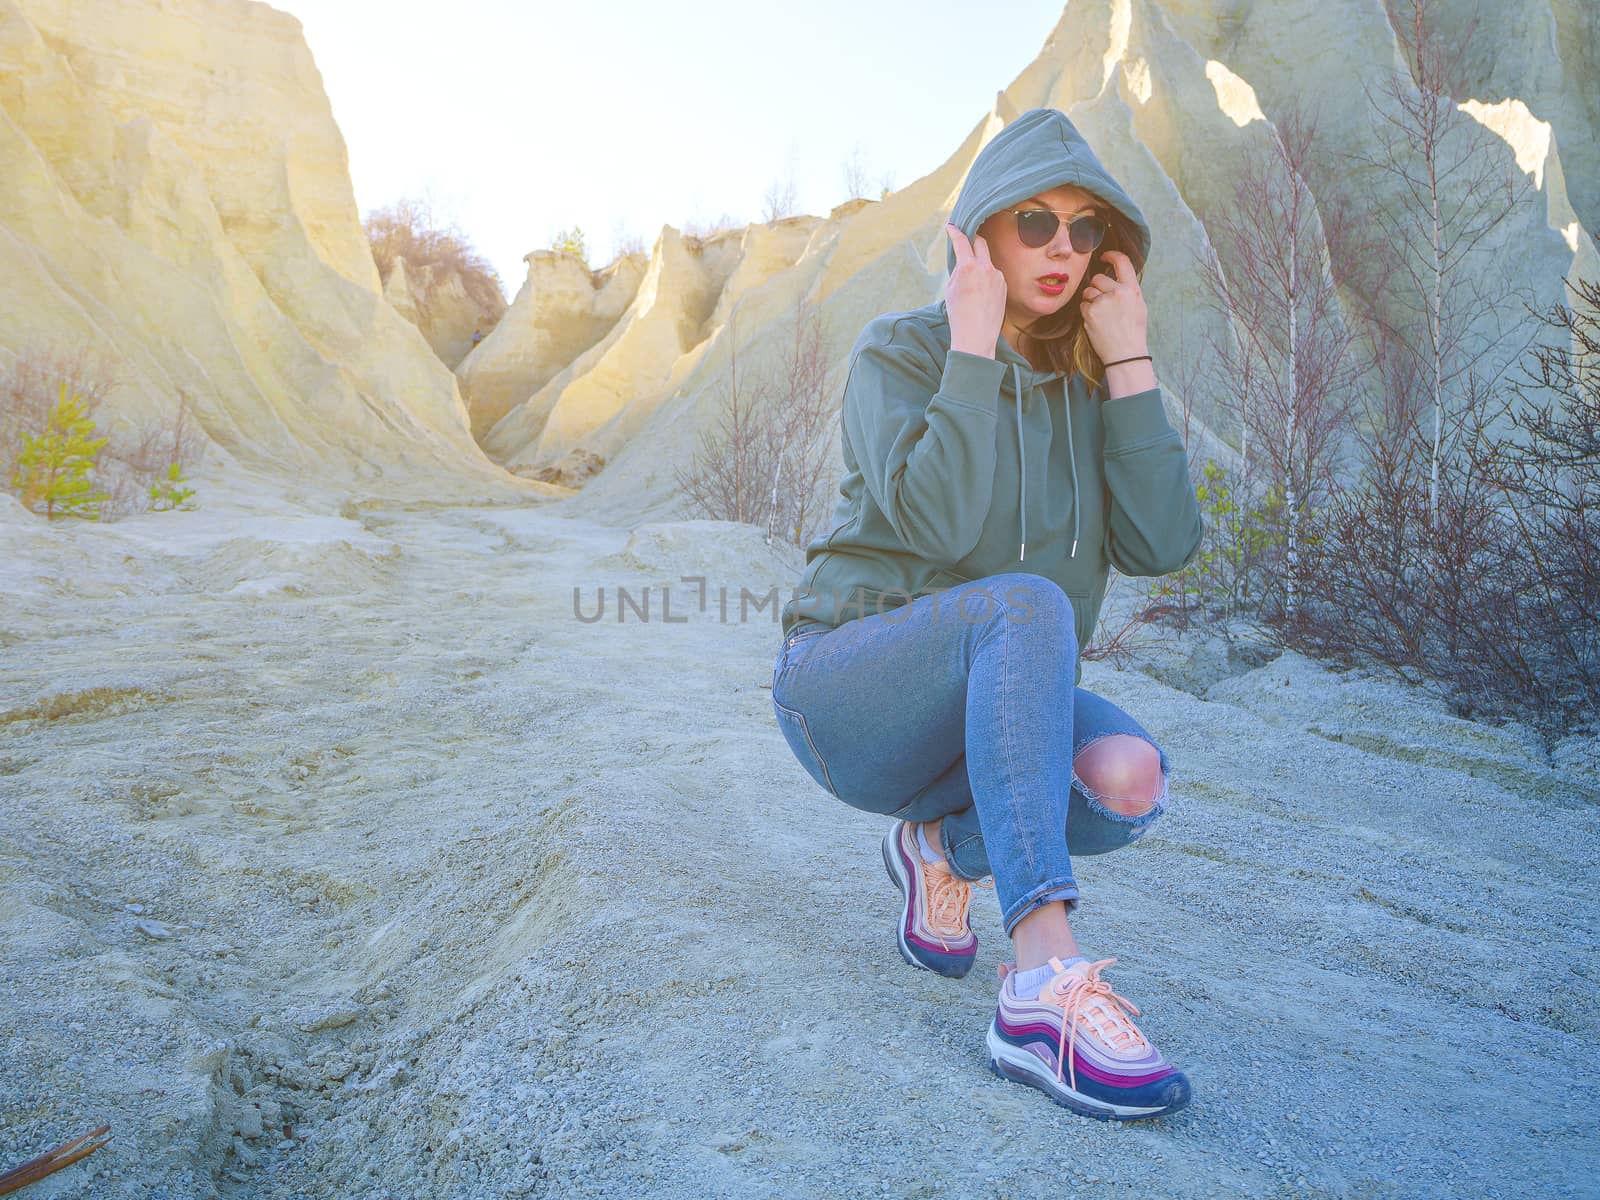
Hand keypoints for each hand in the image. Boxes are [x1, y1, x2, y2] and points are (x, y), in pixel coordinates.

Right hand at [944, 223, 1006, 358]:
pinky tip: (980, 294)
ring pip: (987, 262)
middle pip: (980, 242)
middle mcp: (986, 267)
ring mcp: (997, 276)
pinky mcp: (1004, 285)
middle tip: (966, 240)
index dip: (955, 232)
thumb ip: (959, 270)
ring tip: (970, 284)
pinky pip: (993, 276)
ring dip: (979, 264)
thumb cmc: (959, 314)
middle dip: (972, 239)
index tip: (951, 227)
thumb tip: (965, 260)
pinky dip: (986, 278)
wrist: (976, 336)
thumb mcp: (950, 289)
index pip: (961, 241)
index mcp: (968, 266)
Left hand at [1078, 250, 1148, 362]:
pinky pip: (1083, 305)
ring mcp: (1103, 302)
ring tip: (1101, 314)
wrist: (1125, 354)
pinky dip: (1086, 312)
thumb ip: (1127, 290)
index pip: (1122, 261)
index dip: (1111, 255)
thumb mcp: (1138, 306)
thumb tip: (1115, 278)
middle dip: (1096, 287)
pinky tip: (1096, 321)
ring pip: (1088, 292)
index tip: (1104, 256)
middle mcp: (1118, 293)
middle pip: (1098, 278)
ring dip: (1090, 300)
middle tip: (1103, 302)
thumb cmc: (1133, 332)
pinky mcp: (1091, 313)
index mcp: (1132, 289)